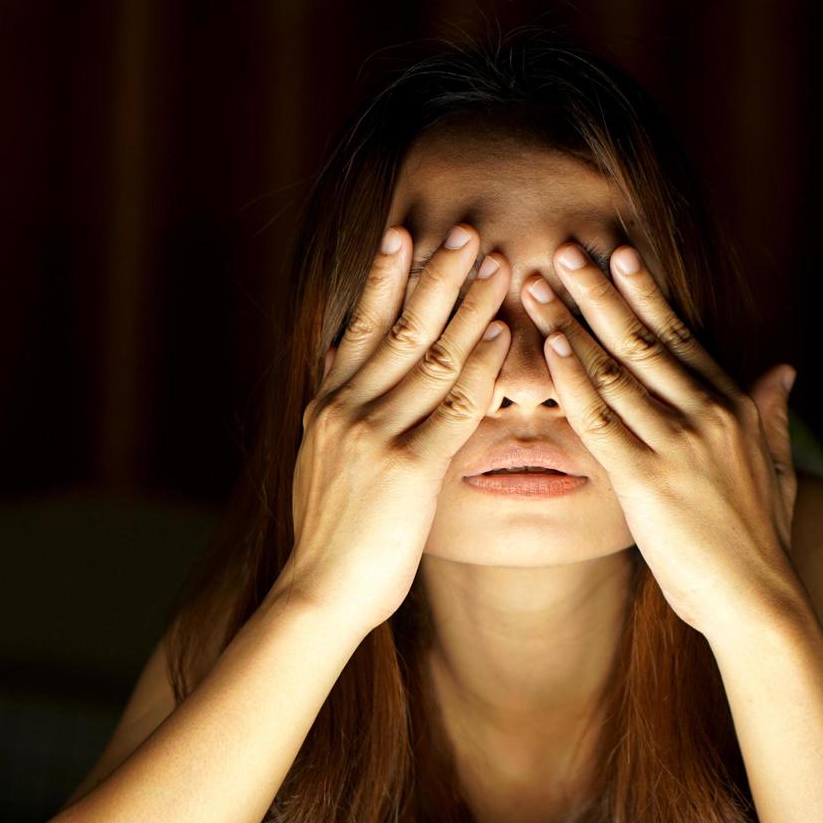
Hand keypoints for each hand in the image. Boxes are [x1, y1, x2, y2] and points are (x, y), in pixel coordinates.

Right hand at [284, 223, 512, 635]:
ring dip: (467, 306)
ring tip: (495, 265)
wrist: (320, 592)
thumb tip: (349, 378)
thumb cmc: (332, 538)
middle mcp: (344, 409)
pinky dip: (480, 365)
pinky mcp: (407, 468)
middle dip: (433, 274)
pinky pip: (452, 405)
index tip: (403, 235)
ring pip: (428, 355)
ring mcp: (374, 435)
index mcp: (325, 406)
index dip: (384, 278)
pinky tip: (503, 334)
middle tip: (463, 230)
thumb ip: (338, 416)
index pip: (357, 326)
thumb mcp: (323, 463)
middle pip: (396, 326)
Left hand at [520, 242, 801, 635]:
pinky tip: (548, 345)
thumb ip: (773, 414)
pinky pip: (600, 418)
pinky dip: (572, 377)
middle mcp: (708, 414)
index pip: (681, 337)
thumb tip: (783, 369)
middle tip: (566, 248)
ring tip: (540, 283)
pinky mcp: (648, 479)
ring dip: (571, 322)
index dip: (645, 294)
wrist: (757, 602)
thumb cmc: (759, 544)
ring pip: (615, 369)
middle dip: (600, 291)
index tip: (617, 255)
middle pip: (643, 340)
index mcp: (734, 408)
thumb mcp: (777, 470)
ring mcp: (678, 444)